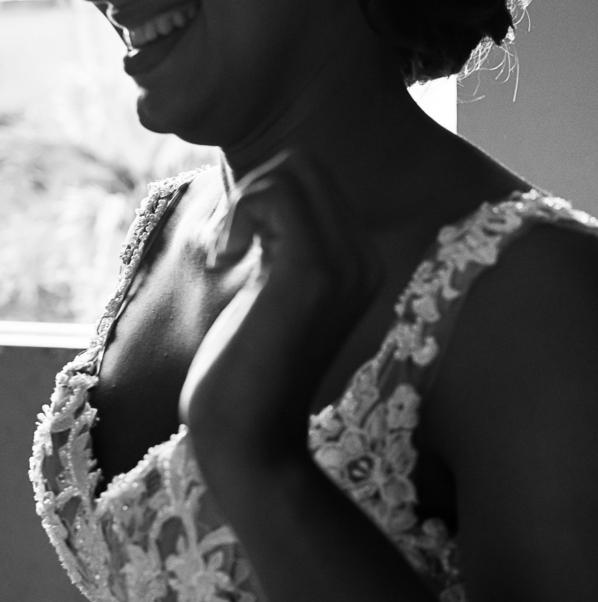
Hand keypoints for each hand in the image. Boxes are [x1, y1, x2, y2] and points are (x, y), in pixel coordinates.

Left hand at [180, 150, 379, 459]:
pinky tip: (227, 261)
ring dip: (245, 201)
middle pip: (308, 164)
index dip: (266, 197)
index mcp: (362, 264)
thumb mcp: (272, 294)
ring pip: (293, 170)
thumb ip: (282, 246)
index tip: (241, 248)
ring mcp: (345, 263)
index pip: (318, 180)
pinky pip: (274, 195)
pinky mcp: (312, 271)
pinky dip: (239, 214)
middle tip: (234, 245)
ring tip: (230, 253)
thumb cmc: (249, 371)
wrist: (250, 436)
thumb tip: (264, 184)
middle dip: (256, 188)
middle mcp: (366, 259)